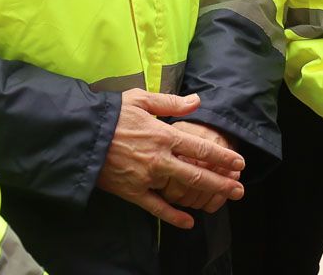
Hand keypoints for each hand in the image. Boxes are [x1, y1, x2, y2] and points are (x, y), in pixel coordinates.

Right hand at [96, 90, 245, 228]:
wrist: (82, 135)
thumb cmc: (112, 115)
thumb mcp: (141, 99)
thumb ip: (171, 102)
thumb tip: (197, 101)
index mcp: (164, 134)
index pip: (201, 147)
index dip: (222, 156)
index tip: (239, 162)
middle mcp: (160, 158)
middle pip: (198, 172)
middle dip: (222, 181)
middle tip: (240, 189)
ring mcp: (147, 177)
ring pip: (182, 189)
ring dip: (206, 195)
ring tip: (225, 200)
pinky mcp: (133, 192)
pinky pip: (156, 207)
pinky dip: (173, 216)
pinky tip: (188, 223)